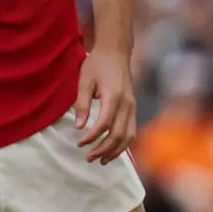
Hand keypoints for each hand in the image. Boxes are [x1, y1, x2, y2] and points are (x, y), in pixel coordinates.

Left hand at [74, 49, 136, 164]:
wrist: (115, 52)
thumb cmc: (97, 64)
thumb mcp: (84, 81)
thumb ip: (82, 104)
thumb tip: (78, 127)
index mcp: (113, 96)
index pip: (104, 124)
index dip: (92, 137)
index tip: (79, 143)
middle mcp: (127, 104)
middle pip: (119, 134)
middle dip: (104, 149)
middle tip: (89, 158)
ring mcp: (133, 106)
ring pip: (129, 136)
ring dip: (116, 150)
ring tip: (102, 160)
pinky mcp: (133, 107)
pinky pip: (132, 130)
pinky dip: (123, 143)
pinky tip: (112, 149)